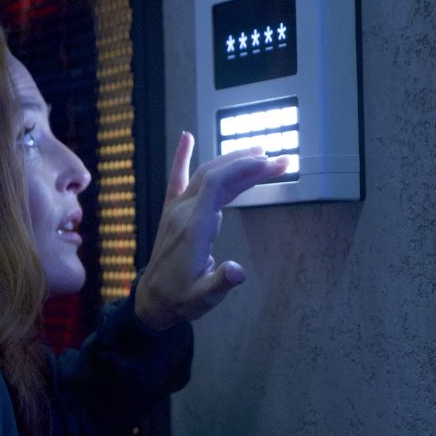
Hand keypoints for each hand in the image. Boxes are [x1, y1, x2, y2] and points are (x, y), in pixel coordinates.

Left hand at [134, 131, 288, 331]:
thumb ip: (220, 283)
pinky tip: (187, 137)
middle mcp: (183, 212)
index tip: (268, 163)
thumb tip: (237, 272)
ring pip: (204, 174)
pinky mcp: (172, 211)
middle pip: (216, 175)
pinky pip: (176, 178)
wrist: (154, 298)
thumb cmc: (181, 298)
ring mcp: (176, 209)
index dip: (242, 168)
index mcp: (193, 227)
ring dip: (233, 161)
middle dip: (249, 164)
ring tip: (262, 154)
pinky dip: (182, 156)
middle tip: (282, 161)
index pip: (216, 184)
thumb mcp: (202, 298)